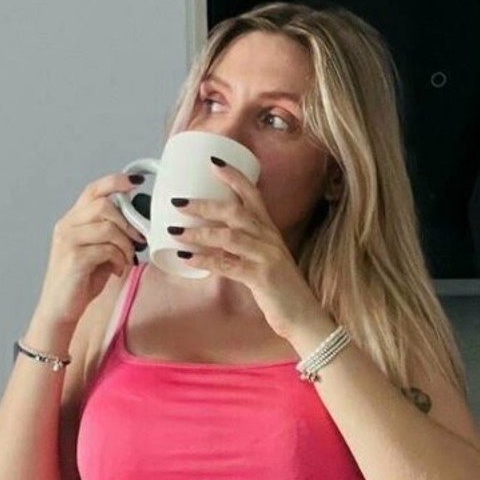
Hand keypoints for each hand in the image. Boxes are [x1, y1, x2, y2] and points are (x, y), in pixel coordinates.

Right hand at [31, 172, 147, 330]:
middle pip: (103, 205)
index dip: (115, 181)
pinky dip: (119, 259)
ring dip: (126, 243)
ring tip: (127, 259)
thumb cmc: (80, 281)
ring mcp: (68, 242)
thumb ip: (111, 234)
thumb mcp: (98, 251)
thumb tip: (138, 223)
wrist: (59, 310)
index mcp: (72, 221)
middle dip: (127, 222)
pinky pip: (106, 249)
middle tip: (138, 239)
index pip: (92, 190)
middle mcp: (66, 226)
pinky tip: (118, 269)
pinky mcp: (74, 259)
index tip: (136, 182)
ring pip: (108, 227)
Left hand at [167, 160, 335, 347]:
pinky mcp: (262, 277)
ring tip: (176, 232)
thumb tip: (210, 240)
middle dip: (205, 204)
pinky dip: (205, 261)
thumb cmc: (280, 289)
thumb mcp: (263, 260)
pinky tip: (187, 259)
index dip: (234, 176)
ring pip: (229, 235)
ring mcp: (266, 256)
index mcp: (269, 231)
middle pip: (235, 211)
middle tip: (179, 202)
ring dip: (200, 232)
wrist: (304, 317)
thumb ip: (241, 248)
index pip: (252, 195)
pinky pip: (229, 265)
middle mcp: (269, 238)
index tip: (213, 162)